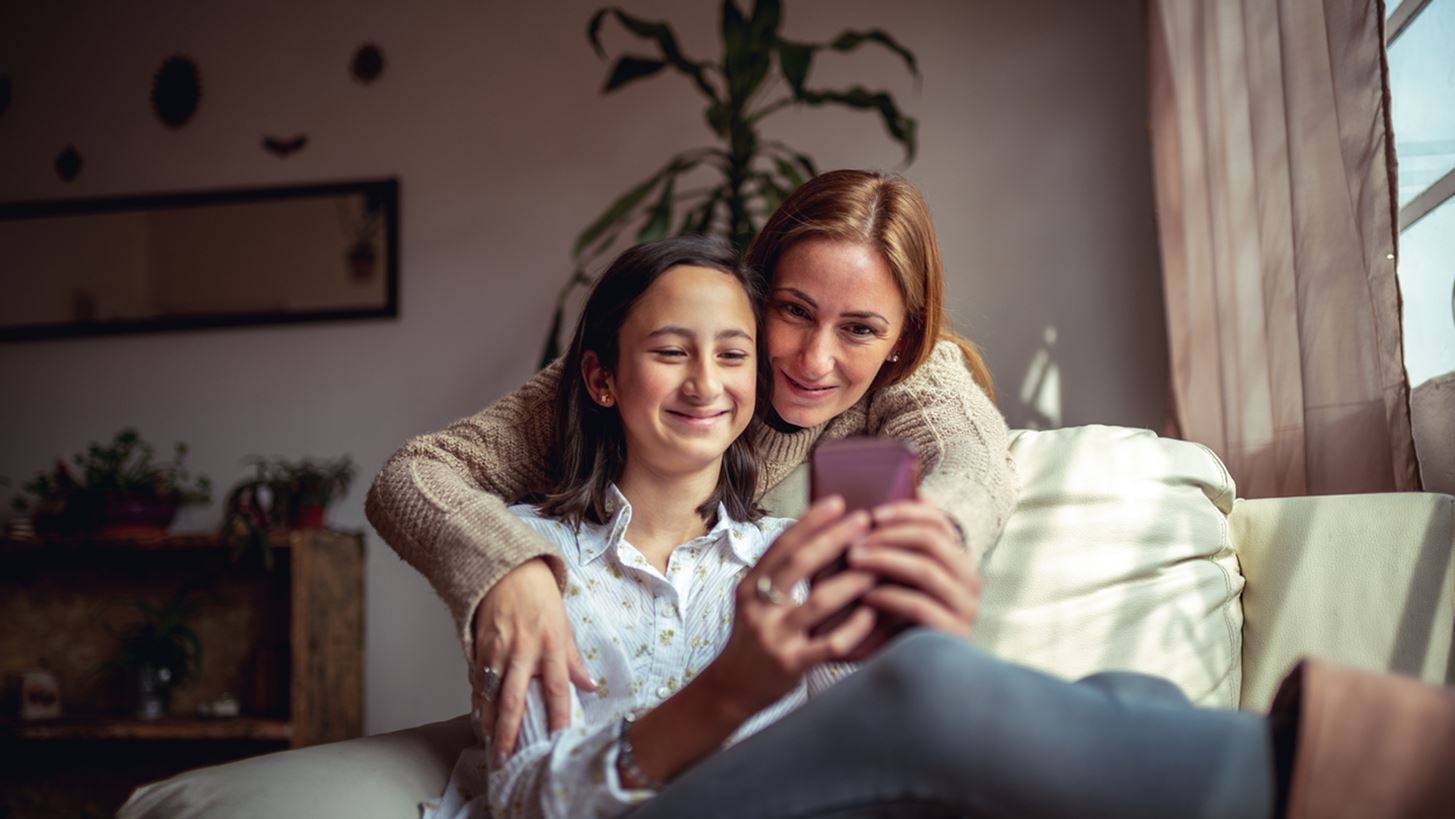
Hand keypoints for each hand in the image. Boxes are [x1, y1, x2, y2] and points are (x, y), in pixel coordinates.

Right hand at [472, 557, 594, 758]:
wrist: (507, 569)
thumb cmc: (540, 596)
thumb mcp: (564, 624)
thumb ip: (573, 659)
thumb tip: (589, 686)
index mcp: (550, 645)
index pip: (557, 688)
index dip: (558, 716)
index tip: (557, 740)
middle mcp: (523, 650)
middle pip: (514, 700)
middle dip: (509, 732)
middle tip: (506, 757)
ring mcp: (498, 650)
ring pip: (490, 694)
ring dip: (489, 722)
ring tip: (490, 744)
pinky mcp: (479, 646)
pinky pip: (477, 680)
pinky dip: (478, 701)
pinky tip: (479, 717)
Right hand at [702, 496, 878, 718]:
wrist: (731, 689)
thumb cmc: (753, 637)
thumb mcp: (754, 601)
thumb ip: (779, 573)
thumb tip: (818, 533)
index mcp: (750, 587)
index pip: (781, 545)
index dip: (809, 522)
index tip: (837, 502)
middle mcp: (759, 608)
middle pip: (799, 564)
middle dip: (834, 538)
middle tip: (863, 521)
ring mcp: (775, 637)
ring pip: (818, 603)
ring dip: (851, 582)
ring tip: (876, 567)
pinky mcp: (792, 665)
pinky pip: (829, 644)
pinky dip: (854, 627)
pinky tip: (872, 612)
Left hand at [846, 500, 980, 639]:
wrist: (906, 672)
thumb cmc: (895, 617)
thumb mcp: (897, 577)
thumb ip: (899, 543)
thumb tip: (913, 494)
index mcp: (958, 561)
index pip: (939, 523)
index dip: (905, 512)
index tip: (872, 513)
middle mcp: (970, 581)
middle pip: (933, 541)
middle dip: (890, 536)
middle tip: (855, 540)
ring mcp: (965, 608)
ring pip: (926, 570)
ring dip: (884, 561)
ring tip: (853, 561)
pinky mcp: (952, 634)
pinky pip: (919, 606)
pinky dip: (889, 596)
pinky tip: (865, 597)